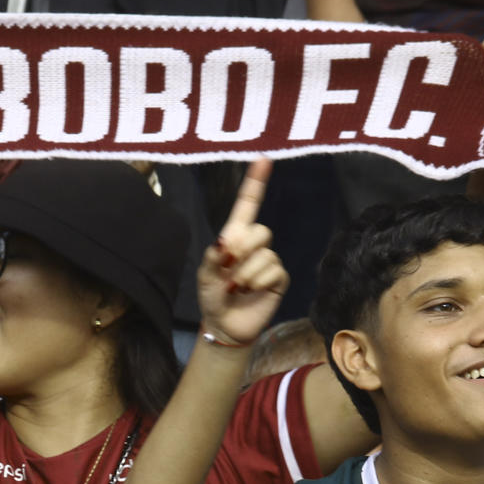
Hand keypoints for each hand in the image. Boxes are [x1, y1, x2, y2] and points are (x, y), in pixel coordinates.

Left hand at [196, 159, 287, 348]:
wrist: (225, 325)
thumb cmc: (212, 296)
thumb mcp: (204, 275)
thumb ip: (212, 256)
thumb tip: (226, 243)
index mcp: (235, 236)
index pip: (247, 205)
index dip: (256, 182)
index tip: (263, 159)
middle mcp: (254, 245)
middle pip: (260, 230)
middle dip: (242, 249)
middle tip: (229, 267)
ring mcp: (269, 260)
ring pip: (265, 254)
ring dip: (246, 273)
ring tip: (237, 288)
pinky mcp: (279, 278)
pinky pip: (274, 270)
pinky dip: (258, 282)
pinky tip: (250, 292)